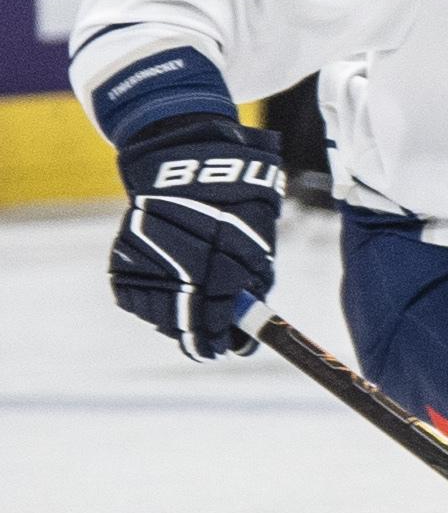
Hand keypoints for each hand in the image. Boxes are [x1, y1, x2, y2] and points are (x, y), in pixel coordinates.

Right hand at [106, 119, 279, 359]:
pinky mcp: (123, 256)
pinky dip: (148, 303)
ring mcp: (147, 259)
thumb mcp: (259, 237)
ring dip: (172, 321)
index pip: (218, 315)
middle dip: (197, 336)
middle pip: (183, 320)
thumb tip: (249, 321)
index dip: (222, 338)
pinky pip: (132, 297)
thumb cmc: (235, 201)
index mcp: (221, 258)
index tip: (225, 349)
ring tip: (187, 320)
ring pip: (156, 313)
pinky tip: (165, 297)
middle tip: (206, 348)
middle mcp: (180, 260)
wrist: (185, 163)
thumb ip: (253, 281)